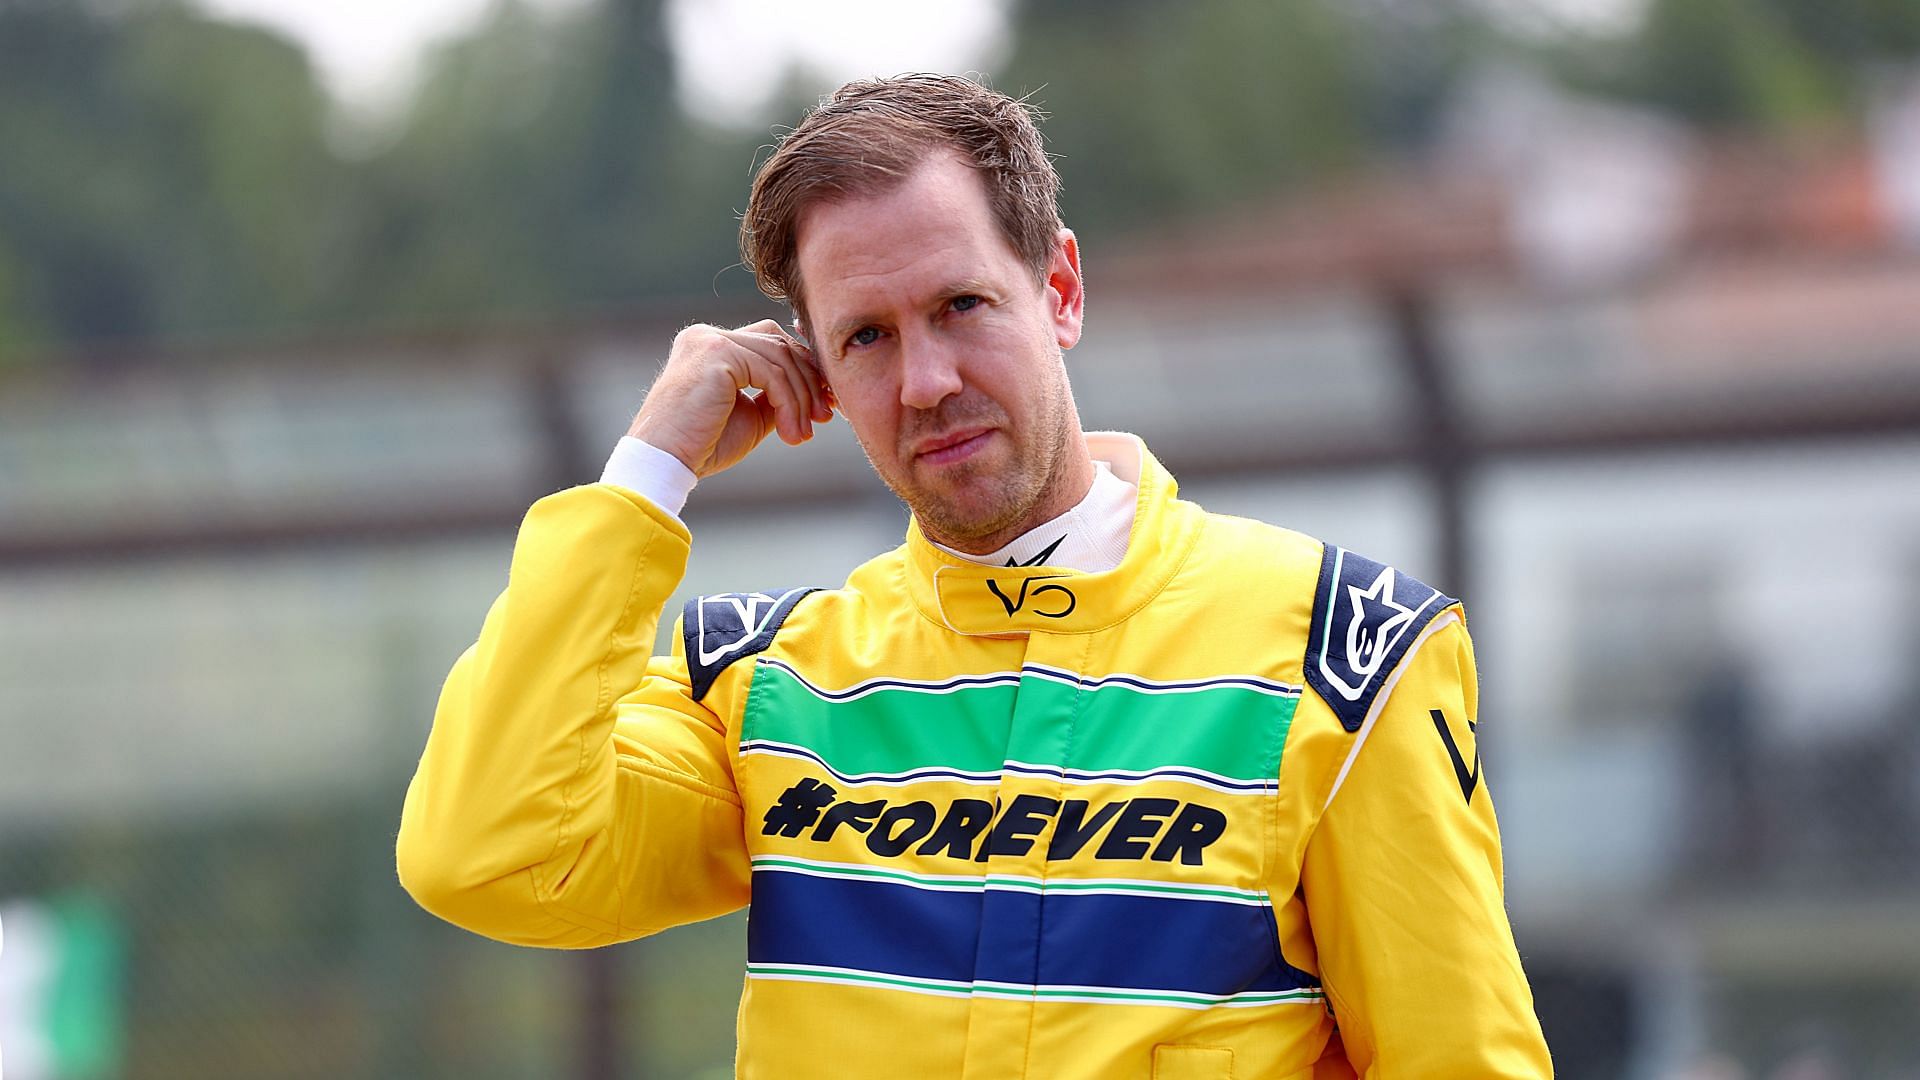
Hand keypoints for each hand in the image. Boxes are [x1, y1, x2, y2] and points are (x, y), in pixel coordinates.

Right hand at [627, 319, 834, 478]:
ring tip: (801, 434)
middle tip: (823, 418)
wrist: (665, 462)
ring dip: (800, 399)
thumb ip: (774, 396)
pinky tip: (790, 432)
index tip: (822, 405)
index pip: (770, 341)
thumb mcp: (750, 416)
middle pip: (779, 344)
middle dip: (809, 381)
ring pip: (780, 358)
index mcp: (712, 345)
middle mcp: (708, 335)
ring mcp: (710, 340)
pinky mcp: (716, 353)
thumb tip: (812, 391)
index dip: (803, 369)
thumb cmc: (701, 446)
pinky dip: (788, 402)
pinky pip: (771, 372)